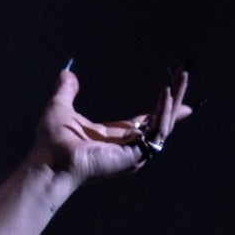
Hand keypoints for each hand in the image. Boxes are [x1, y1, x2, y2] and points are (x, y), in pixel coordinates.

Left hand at [33, 66, 191, 187]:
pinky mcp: (134, 156)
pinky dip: (163, 113)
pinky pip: (156, 132)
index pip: (145, 119)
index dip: (161, 105)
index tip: (175, 90)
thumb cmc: (52, 142)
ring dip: (174, 100)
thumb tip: (66, 72)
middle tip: (184, 73)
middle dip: (175, 96)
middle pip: (159, 119)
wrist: (49, 161)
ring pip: (163, 124)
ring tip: (181, 76)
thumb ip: (65, 91)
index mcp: (113, 136)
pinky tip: (166, 94)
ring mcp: (132, 152)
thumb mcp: (60, 108)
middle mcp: (126, 145)